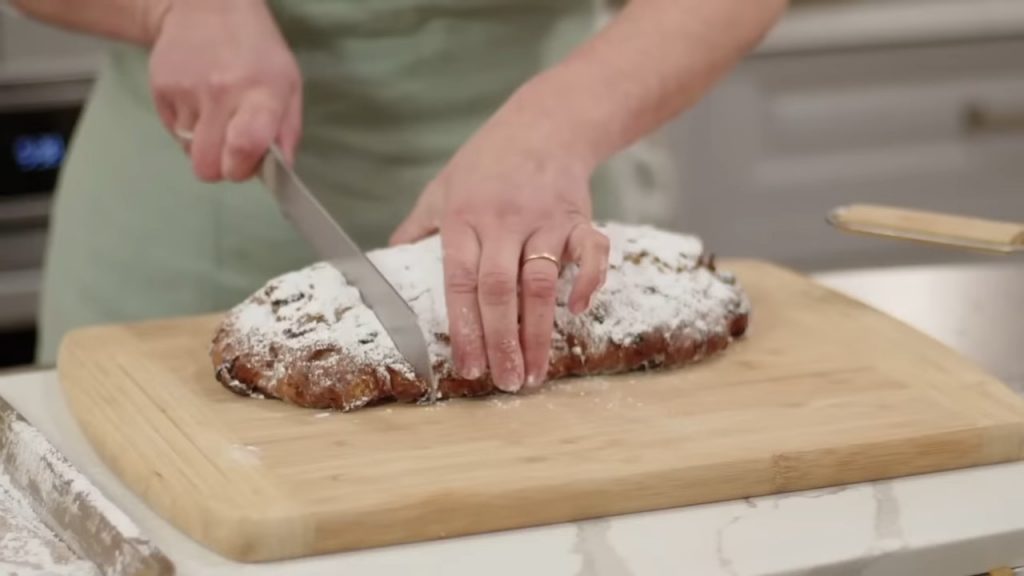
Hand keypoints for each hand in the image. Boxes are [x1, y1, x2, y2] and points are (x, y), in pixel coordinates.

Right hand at [148, 0, 301, 180]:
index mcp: (261, 93)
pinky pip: (173, 131)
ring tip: (216, 116)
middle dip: (220, 167)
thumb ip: (288, 130)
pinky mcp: (160, 89)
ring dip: (203, 145)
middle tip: (230, 148)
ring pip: (189, 152)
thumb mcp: (289, 84)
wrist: (206, 7)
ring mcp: (186, 91)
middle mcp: (221, 92)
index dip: (242, 169)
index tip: (246, 164)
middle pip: (208, 165)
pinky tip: (198, 102)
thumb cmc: (258, 51)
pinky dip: (186, 126)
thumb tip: (282, 169)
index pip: (245, 146)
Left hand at [391, 95, 609, 392]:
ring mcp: (544, 218)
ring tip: (535, 372)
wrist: (544, 123)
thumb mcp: (442, 188)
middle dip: (502, 341)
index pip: (459, 282)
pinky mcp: (579, 216)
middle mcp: (503, 220)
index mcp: (464, 218)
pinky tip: (580, 310)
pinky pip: (591, 251)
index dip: (464, 328)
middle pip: (500, 290)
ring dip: (539, 332)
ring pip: (541, 282)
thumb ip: (418, 229)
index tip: (467, 367)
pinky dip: (589, 280)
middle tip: (505, 382)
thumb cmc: (487, 162)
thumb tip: (388, 267)